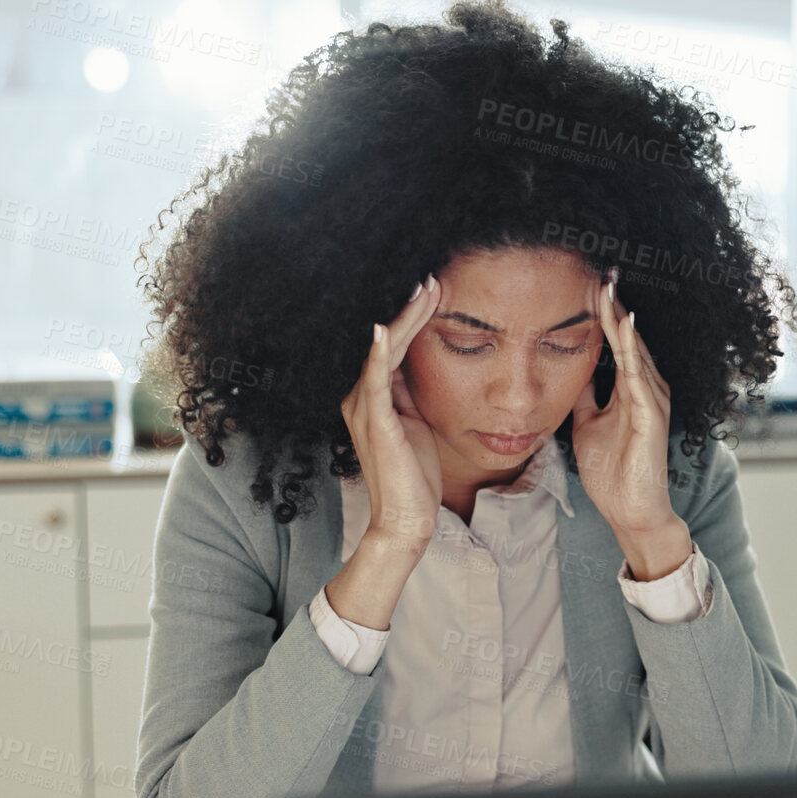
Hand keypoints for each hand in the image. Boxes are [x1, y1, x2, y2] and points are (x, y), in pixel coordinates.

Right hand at [340, 274, 443, 554]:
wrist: (407, 519)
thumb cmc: (416, 475)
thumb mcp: (418, 424)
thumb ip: (415, 394)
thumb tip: (429, 363)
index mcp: (373, 397)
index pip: (394, 346)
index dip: (413, 316)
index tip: (436, 290)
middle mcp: (361, 397)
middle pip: (386, 341)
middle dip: (410, 308)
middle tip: (432, 278)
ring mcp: (364, 408)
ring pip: (383, 351)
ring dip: (404, 319)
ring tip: (425, 290)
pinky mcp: (375, 422)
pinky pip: (375, 380)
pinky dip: (380, 353)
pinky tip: (386, 329)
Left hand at [572, 268, 685, 552]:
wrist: (630, 511)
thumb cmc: (612, 471)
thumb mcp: (586, 423)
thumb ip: (583, 396)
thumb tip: (566, 369)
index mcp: (631, 389)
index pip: (616, 342)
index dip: (603, 313)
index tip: (589, 283)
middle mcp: (646, 388)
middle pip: (628, 337)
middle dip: (614, 305)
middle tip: (602, 269)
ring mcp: (652, 400)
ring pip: (635, 349)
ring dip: (621, 318)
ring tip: (608, 288)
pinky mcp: (651, 416)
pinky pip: (639, 376)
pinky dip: (630, 349)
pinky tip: (622, 325)